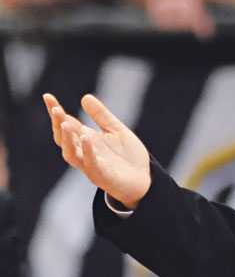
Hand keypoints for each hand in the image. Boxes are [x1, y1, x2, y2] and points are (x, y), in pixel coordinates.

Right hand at [43, 93, 150, 208]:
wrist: (144, 180)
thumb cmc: (127, 157)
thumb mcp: (116, 131)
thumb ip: (102, 116)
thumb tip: (85, 97)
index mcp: (87, 140)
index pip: (67, 125)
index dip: (56, 112)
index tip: (48, 96)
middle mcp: (84, 153)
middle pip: (64, 139)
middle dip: (58, 124)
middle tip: (55, 109)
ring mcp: (92, 166)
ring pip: (72, 155)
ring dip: (67, 140)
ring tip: (66, 123)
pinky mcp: (103, 176)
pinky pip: (92, 165)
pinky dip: (88, 152)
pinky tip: (87, 139)